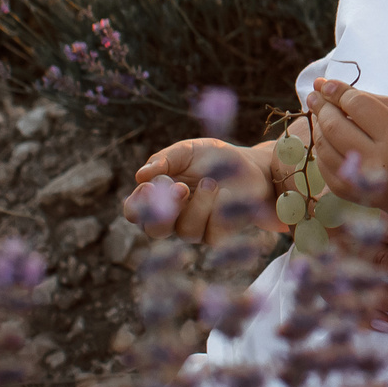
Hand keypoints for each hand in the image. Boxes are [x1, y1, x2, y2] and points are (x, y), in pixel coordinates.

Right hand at [124, 137, 282, 244]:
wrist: (252, 166)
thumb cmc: (215, 157)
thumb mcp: (188, 151)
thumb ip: (165, 160)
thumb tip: (141, 175)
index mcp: (159, 197)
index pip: (135, 211)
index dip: (137, 204)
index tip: (150, 186)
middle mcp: (173, 217)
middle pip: (155, 231)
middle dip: (165, 212)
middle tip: (180, 188)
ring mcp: (195, 229)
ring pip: (186, 231)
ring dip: (199, 205)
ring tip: (212, 182)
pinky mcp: (218, 235)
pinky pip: (212, 234)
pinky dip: (219, 212)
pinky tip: (226, 194)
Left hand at [310, 79, 387, 218]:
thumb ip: (364, 98)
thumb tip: (324, 85)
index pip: (357, 105)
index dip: (337, 91)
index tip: (326, 84)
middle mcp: (374, 160)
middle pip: (334, 125)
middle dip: (321, 106)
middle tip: (315, 96)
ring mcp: (357, 179)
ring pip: (323, 144)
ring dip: (319, 125)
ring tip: (323, 115)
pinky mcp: (344, 191)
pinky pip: (321, 162)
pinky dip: (321, 146)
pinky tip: (329, 137)